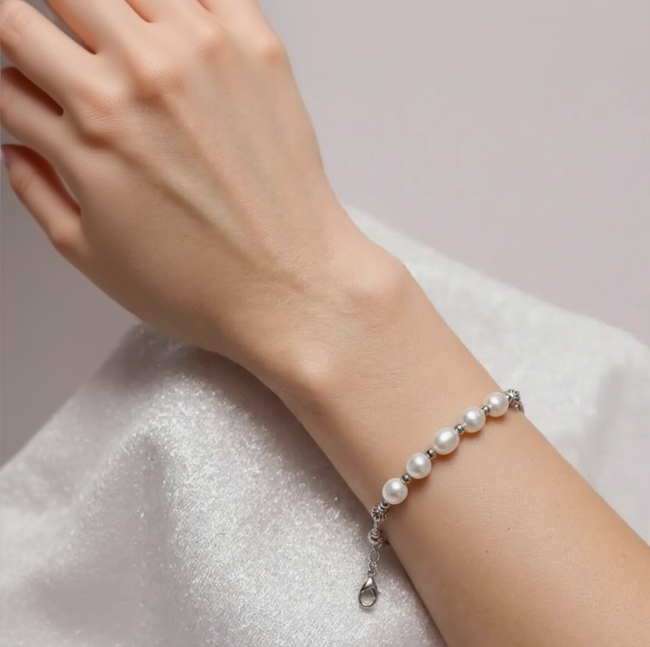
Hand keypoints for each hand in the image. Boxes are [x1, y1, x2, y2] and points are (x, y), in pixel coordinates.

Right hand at [0, 0, 395, 368]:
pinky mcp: (257, 48)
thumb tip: (17, 148)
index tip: (27, 79)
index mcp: (89, 126)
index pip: (11, 49)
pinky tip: (171, 22)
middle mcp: (140, 77)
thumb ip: (39, 189)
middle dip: (45, 22)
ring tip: (122, 43)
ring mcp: (202, 53)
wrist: (296, 289)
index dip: (12, 69)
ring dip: (107, 10)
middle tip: (70, 51)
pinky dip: (178, 2)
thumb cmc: (207, 287)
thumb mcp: (92, 255)